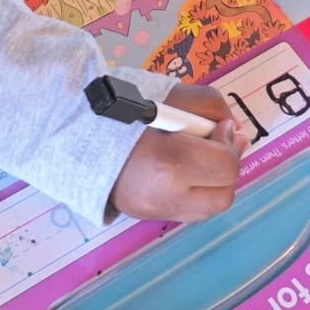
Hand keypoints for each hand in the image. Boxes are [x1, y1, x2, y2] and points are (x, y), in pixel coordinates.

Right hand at [109, 83, 250, 222]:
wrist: (74, 129)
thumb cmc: (122, 107)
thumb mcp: (172, 93)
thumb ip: (211, 105)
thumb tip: (235, 130)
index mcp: (169, 165)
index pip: (226, 166)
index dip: (230, 143)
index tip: (220, 126)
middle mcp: (164, 198)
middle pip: (223, 196)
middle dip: (226, 168)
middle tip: (216, 143)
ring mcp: (153, 212)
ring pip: (208, 209)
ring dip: (213, 183)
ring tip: (198, 157)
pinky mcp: (145, 216)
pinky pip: (187, 211)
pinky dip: (194, 192)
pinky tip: (180, 169)